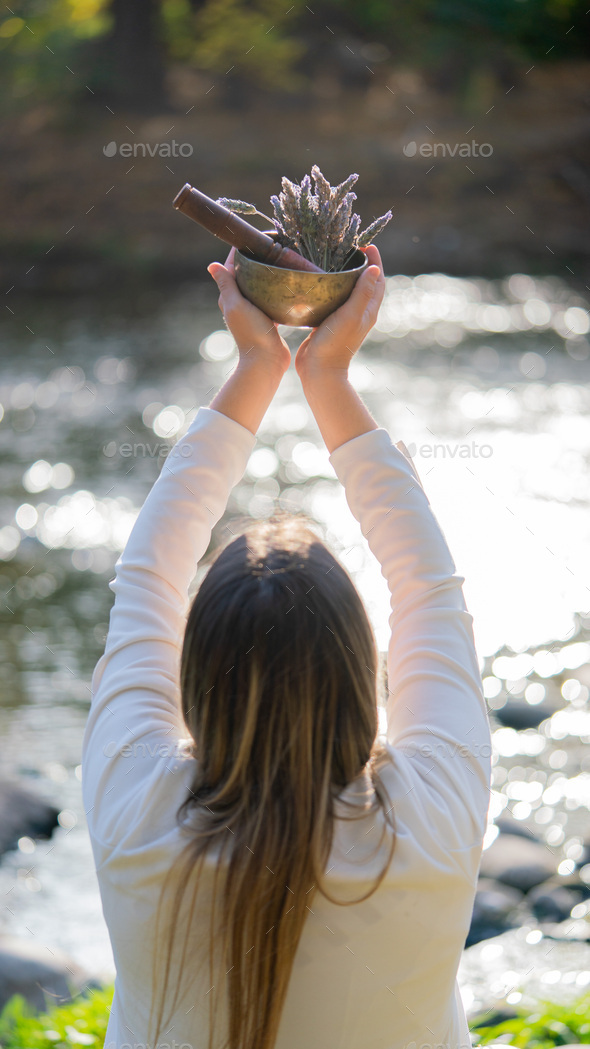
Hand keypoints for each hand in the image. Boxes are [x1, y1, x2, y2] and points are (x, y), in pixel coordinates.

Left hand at [207, 248, 290, 375]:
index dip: (239, 252)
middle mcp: (239, 303)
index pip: (231, 268)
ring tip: (280, 259)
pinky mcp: (268, 318)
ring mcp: (254, 311)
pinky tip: (287, 282)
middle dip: (255, 260)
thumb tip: (212, 265)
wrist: (266, 361)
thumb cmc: (250, 332)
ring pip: (259, 286)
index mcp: (229, 298)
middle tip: (271, 245)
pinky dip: (275, 289)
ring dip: (267, 274)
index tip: (251, 237)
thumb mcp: (236, 305)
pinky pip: (270, 298)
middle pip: (246, 275)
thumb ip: (226, 285)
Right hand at [294, 244, 384, 378]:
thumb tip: (375, 268)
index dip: (375, 261)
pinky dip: (331, 287)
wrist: (319, 370)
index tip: (366, 244)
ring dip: (345, 275)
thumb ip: (363, 292)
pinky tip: (318, 281)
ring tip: (333, 260)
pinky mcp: (329, 323)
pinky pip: (334, 300)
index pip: (377, 280)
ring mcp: (345, 319)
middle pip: (365, 283)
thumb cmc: (336, 343)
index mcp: (369, 310)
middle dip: (361, 264)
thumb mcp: (351, 315)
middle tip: (349, 248)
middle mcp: (360, 313)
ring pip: (349, 291)